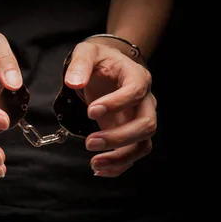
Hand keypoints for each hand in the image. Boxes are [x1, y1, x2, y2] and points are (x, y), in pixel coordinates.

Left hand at [64, 41, 156, 176]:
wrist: (109, 67)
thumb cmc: (99, 60)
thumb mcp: (87, 53)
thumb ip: (80, 64)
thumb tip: (74, 82)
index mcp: (136, 77)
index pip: (135, 92)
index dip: (116, 104)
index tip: (90, 111)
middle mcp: (145, 100)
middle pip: (146, 124)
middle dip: (118, 137)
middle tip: (90, 143)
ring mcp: (140, 118)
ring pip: (143, 144)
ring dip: (120, 157)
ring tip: (94, 163)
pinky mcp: (131, 132)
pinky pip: (134, 153)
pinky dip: (119, 165)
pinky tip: (99, 168)